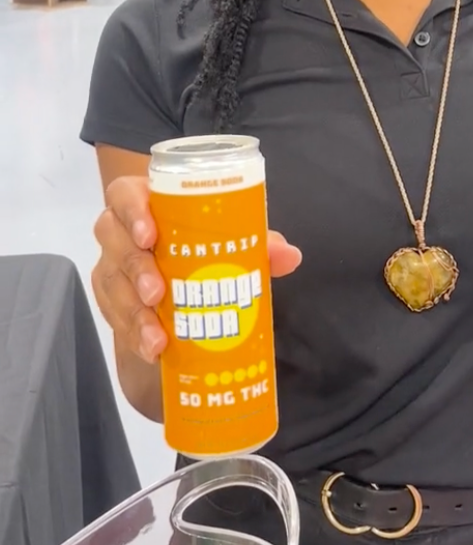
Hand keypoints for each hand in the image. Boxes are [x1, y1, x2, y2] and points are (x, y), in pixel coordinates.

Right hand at [93, 175, 301, 365]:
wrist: (181, 274)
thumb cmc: (202, 242)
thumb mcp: (230, 241)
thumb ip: (258, 243)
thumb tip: (290, 255)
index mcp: (147, 200)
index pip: (126, 194)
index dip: (132, 211)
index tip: (150, 235)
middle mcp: (121, 229)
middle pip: (112, 239)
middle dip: (135, 268)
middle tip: (156, 294)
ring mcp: (112, 264)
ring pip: (111, 282)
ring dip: (132, 313)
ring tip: (157, 338)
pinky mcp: (110, 298)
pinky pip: (112, 314)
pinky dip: (133, 334)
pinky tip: (153, 350)